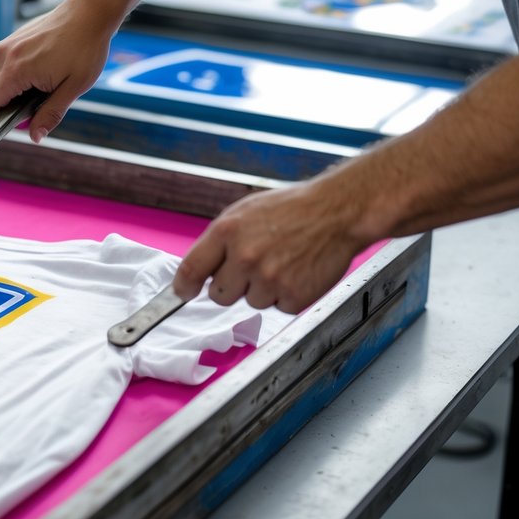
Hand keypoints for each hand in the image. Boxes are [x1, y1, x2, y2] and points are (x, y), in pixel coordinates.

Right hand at [0, 0, 119, 141]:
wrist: (88, 13)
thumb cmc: (85, 47)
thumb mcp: (73, 88)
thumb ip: (50, 114)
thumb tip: (34, 137)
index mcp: (15, 71)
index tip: (10, 127)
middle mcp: (2, 57)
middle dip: (7, 109)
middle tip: (39, 105)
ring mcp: (4, 46)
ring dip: (12, 93)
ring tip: (42, 86)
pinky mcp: (9, 41)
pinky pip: (1, 69)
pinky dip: (15, 79)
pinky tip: (41, 72)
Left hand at [172, 177, 369, 313]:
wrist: (336, 212)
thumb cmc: (290, 210)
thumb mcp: (243, 213)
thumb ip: (218, 242)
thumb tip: (198, 271)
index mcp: (227, 232)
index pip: (191, 270)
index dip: (183, 287)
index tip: (183, 293)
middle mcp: (245, 257)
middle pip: (219, 295)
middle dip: (231, 285)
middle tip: (252, 267)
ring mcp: (270, 279)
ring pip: (250, 302)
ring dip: (262, 289)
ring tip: (281, 262)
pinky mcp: (294, 296)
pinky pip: (277, 307)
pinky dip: (286, 295)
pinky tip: (296, 272)